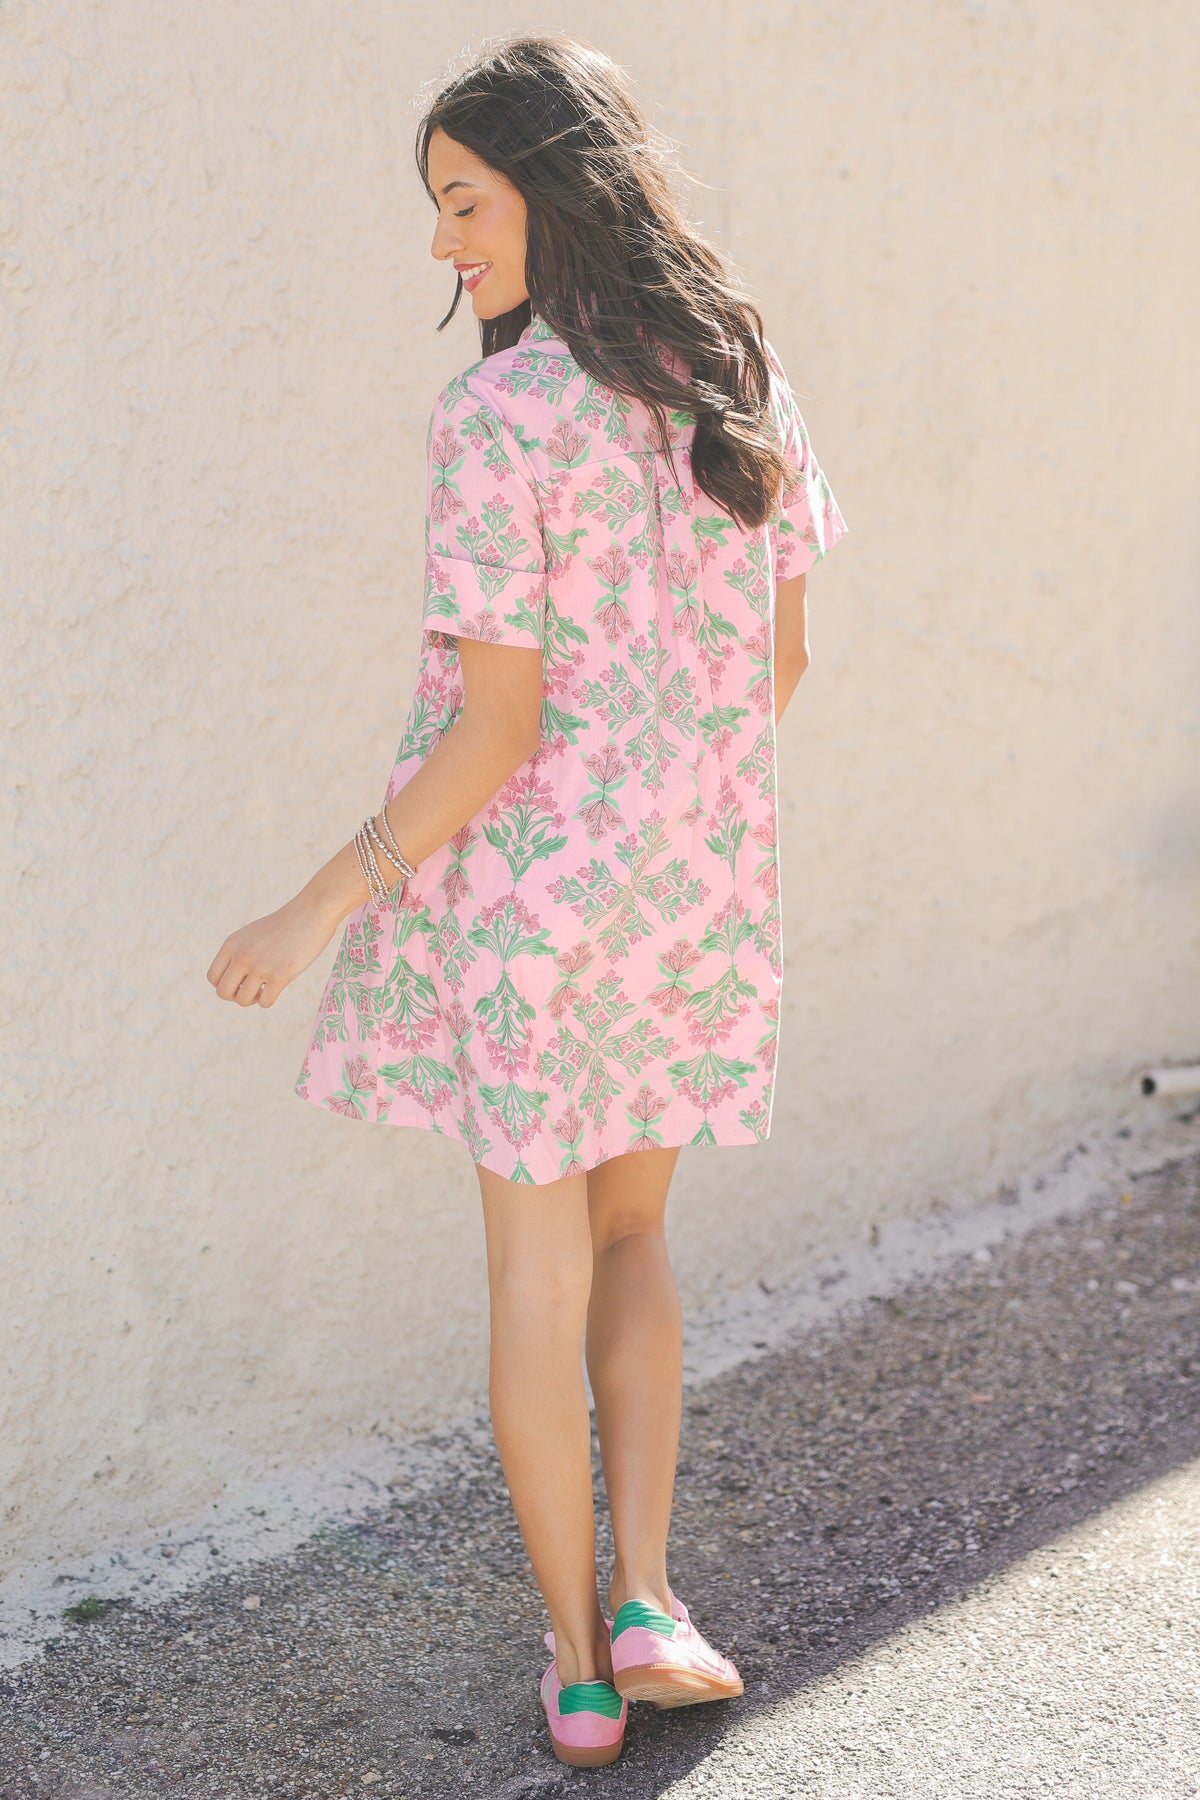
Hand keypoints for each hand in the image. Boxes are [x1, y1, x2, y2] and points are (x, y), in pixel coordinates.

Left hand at [207, 891, 339, 1009]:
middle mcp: (242, 956)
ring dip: (253, 1000)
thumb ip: (237, 953)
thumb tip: (233, 983)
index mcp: (231, 945)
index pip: (213, 977)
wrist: (310, 913)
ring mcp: (260, 967)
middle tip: (251, 989)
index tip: (240, 981)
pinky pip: (265, 1003)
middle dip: (236, 996)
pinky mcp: (280, 976)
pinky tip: (276, 987)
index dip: (225, 985)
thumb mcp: (251, 934)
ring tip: (264, 989)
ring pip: (243, 1000)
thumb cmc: (283, 925)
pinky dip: (268, 1000)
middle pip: (223, 993)